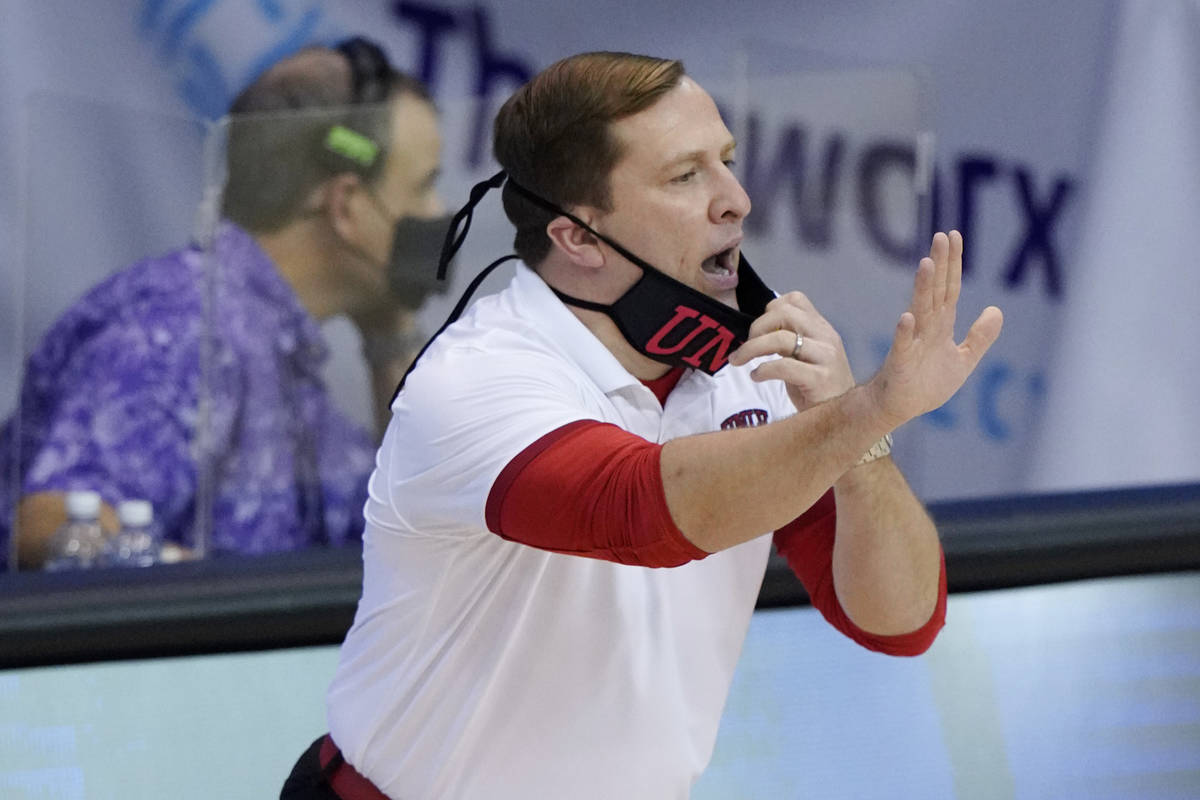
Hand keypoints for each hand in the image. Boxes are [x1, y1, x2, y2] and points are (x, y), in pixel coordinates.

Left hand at [728, 291, 856, 411]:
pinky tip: (756, 377)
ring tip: (739, 361)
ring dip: (752, 348)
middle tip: (746, 347)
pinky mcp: (821, 379)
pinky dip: (763, 370)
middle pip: (785, 313)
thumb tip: (756, 333)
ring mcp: (826, 357)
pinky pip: (784, 366)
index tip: (759, 331)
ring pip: (781, 339)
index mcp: (822, 329)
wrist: (843, 417)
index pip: (795, 300)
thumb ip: (788, 342)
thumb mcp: (804, 359)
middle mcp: (827, 337)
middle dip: (757, 327)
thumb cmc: (818, 390)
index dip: (770, 311)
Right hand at [867, 230, 1002, 427]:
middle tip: (941, 237)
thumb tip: (996, 310)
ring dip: (922, 288)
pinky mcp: (901, 364)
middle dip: (939, 265)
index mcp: (941, 326)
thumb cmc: (927, 384)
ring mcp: (912, 344)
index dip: (954, 264)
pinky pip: (902, 346)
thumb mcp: (963, 360)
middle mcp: (926, 329)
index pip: (950, 288)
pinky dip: (904, 332)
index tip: (955, 236)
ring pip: (920, 311)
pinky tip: (907, 317)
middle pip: (935, 292)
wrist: (900, 408)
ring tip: (926, 264)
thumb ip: (980, 337)